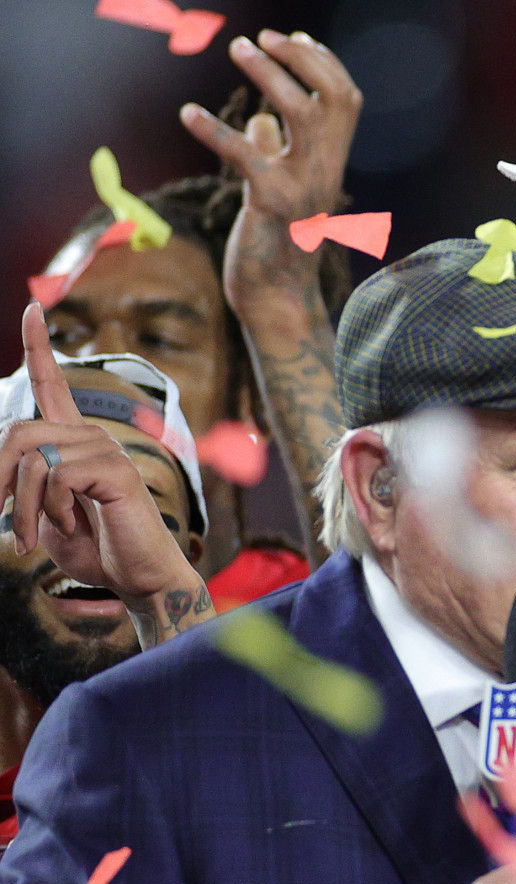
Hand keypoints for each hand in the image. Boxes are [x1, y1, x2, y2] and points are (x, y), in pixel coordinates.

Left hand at [0, 304, 210, 638]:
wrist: (135, 577)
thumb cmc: (91, 546)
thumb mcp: (40, 511)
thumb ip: (22, 482)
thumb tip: (4, 462)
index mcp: (72, 440)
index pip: (53, 383)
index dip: (39, 346)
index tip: (33, 307)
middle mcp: (90, 435)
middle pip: (16, 432)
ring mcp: (107, 450)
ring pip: (32, 460)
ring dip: (22, 509)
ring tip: (31, 538)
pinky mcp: (118, 470)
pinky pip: (57, 476)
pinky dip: (51, 509)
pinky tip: (74, 523)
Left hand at [181, 30, 363, 319]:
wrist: (278, 299)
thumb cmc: (276, 244)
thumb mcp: (279, 190)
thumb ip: (275, 152)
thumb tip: (259, 122)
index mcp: (332, 162)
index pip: (345, 99)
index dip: (324, 63)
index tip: (294, 38)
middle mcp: (327, 169)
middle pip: (334, 98)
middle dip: (302, 59)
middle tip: (263, 37)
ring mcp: (304, 186)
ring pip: (303, 114)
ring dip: (271, 76)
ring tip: (239, 49)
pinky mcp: (272, 203)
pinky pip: (247, 157)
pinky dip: (215, 131)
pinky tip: (186, 113)